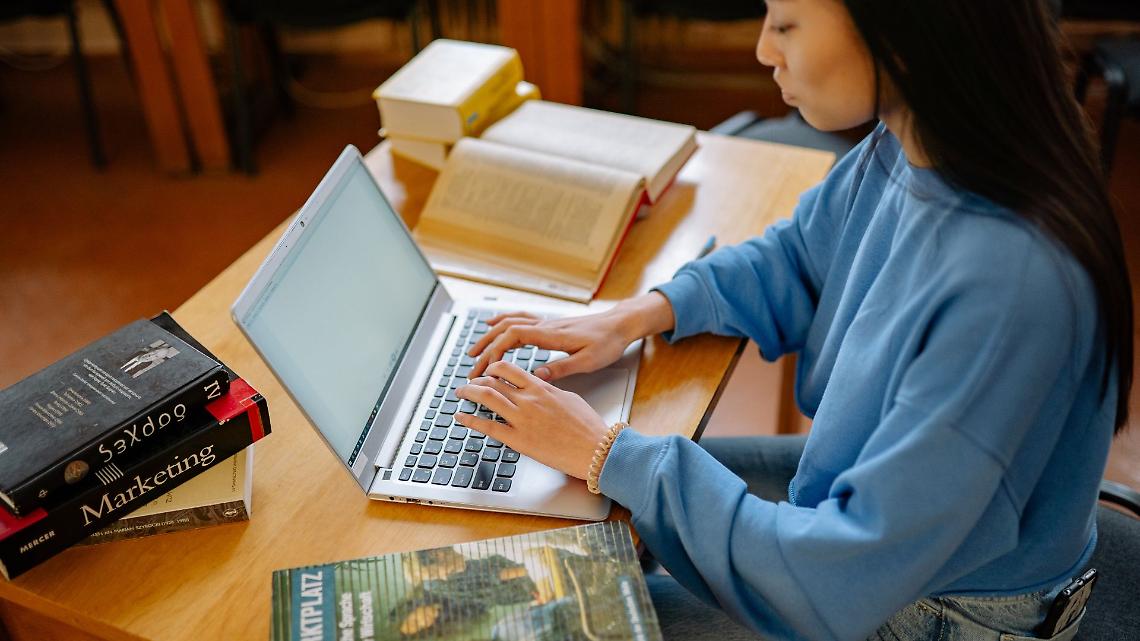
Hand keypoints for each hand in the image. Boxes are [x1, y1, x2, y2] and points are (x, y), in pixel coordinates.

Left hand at [455, 361, 608, 479]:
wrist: (596, 449)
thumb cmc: (589, 427)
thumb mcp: (570, 398)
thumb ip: (551, 392)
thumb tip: (542, 388)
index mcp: (541, 388)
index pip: (509, 370)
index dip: (493, 368)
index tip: (486, 371)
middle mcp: (529, 400)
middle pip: (493, 382)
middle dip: (476, 381)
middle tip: (468, 383)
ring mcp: (522, 419)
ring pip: (487, 398)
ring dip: (469, 394)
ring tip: (460, 393)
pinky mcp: (519, 440)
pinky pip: (488, 427)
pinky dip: (471, 420)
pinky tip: (461, 417)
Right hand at [467, 292, 674, 380]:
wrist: (620, 324)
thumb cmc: (607, 342)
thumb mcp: (589, 360)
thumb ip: (562, 368)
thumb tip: (537, 376)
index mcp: (552, 335)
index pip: (514, 337)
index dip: (495, 350)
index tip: (485, 367)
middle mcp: (545, 326)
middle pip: (505, 330)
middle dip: (485, 348)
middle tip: (472, 367)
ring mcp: (546, 323)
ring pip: (509, 323)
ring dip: (489, 336)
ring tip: (474, 351)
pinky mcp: (549, 324)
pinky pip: (519, 318)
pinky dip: (501, 321)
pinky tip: (492, 324)